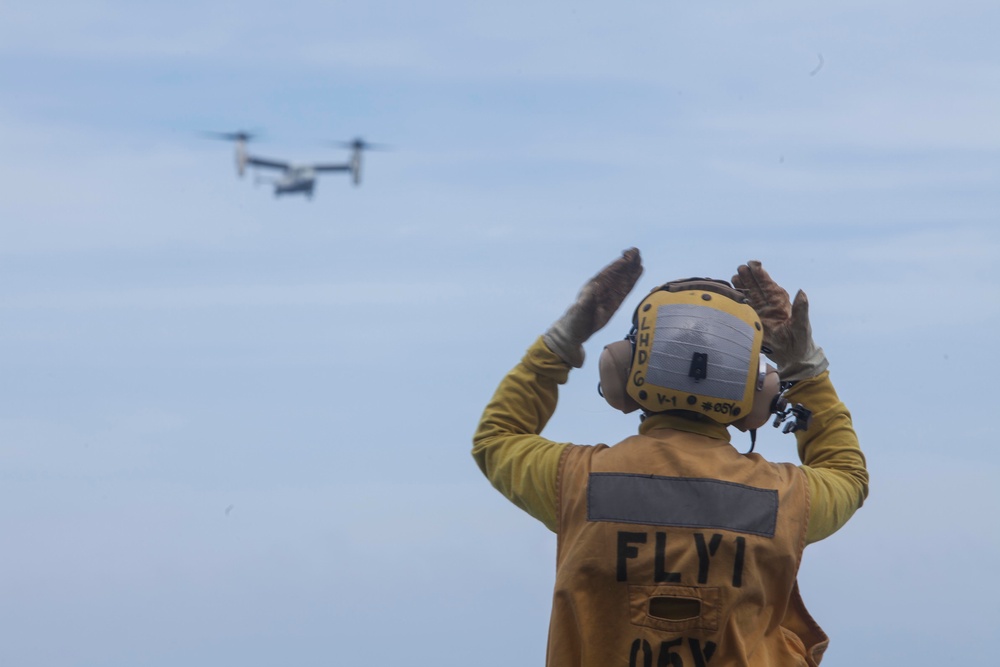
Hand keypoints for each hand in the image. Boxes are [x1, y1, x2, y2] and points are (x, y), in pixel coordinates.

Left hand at [543, 248, 642, 366]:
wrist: (575, 331)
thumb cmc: (575, 320)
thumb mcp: (580, 311)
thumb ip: (587, 300)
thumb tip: (595, 285)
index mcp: (594, 287)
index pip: (608, 273)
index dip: (617, 264)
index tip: (626, 255)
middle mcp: (603, 288)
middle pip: (617, 273)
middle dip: (627, 262)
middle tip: (636, 250)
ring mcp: (610, 294)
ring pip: (623, 279)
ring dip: (631, 269)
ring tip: (640, 258)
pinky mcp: (615, 302)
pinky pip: (626, 288)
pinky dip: (632, 280)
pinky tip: (638, 272)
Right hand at [731, 260, 827, 381]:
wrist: (792, 357)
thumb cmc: (800, 341)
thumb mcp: (802, 324)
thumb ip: (801, 309)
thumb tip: (802, 292)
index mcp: (780, 302)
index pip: (768, 284)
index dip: (761, 274)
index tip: (754, 264)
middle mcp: (769, 305)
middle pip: (756, 287)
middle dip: (748, 276)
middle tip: (741, 267)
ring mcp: (759, 312)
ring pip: (748, 295)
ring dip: (741, 285)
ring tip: (734, 276)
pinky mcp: (752, 321)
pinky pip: (743, 308)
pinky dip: (736, 299)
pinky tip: (730, 292)